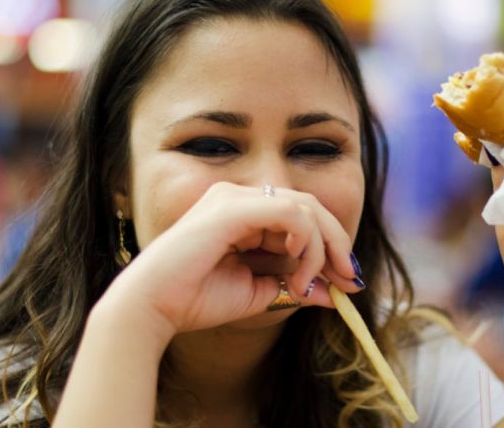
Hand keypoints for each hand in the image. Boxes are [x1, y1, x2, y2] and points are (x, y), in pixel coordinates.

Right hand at [96, 182, 362, 344]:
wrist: (154, 307)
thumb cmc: (196, 300)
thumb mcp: (260, 293)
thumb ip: (295, 286)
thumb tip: (333, 294)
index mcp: (244, 212)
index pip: (303, 216)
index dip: (332, 246)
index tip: (347, 282)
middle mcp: (240, 197)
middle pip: (310, 206)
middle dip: (338, 244)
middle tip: (350, 280)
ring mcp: (235, 198)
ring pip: (305, 208)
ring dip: (320, 250)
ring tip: (306, 286)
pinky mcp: (233, 208)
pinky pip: (290, 213)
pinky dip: (305, 242)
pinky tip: (296, 272)